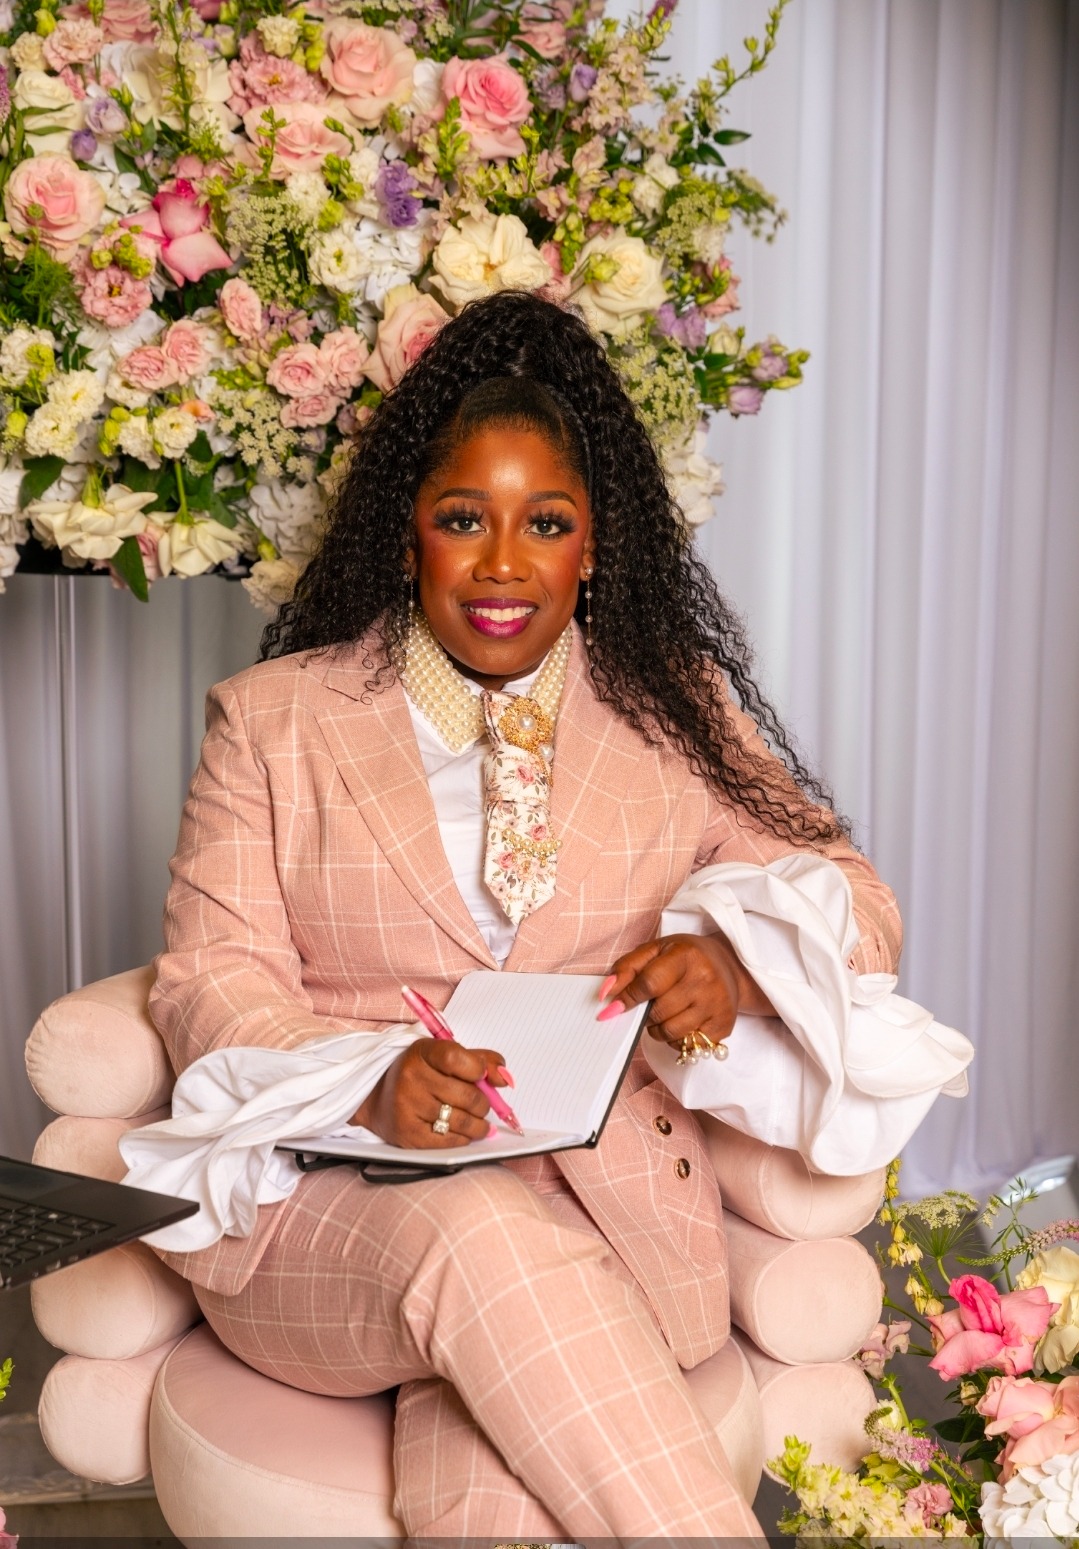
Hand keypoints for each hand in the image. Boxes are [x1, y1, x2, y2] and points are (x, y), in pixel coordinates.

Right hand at [350, 1039, 508, 1148]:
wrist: (377, 1098)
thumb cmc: (419, 1075)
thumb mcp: (444, 1056)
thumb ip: (480, 1061)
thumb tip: (506, 1078)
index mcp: (421, 1052)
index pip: (457, 1058)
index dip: (478, 1069)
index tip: (481, 1075)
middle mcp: (411, 1079)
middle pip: (468, 1096)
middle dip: (483, 1103)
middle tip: (480, 1104)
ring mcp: (408, 1107)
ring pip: (462, 1121)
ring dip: (478, 1124)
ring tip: (477, 1121)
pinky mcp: (408, 1134)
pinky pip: (450, 1141)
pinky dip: (463, 1138)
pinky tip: (461, 1132)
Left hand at [600, 933, 773, 1052]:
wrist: (728, 965)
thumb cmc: (684, 957)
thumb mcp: (654, 951)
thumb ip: (626, 968)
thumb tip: (605, 995)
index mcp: (686, 956)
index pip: (649, 984)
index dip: (627, 999)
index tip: (612, 1009)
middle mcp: (705, 980)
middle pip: (658, 1012)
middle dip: (646, 1013)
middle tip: (649, 1004)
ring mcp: (717, 1004)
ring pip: (672, 1032)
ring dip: (658, 1029)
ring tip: (664, 1014)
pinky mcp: (724, 1025)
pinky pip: (687, 1045)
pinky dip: (676, 1038)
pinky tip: (682, 1021)